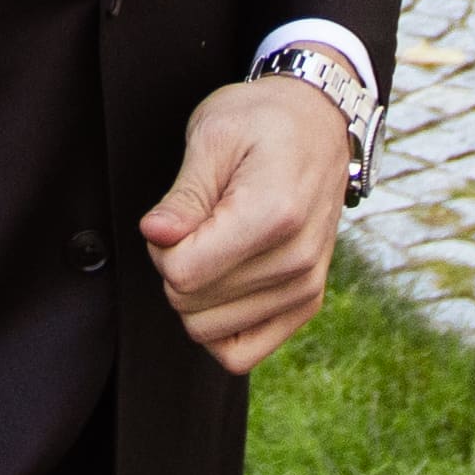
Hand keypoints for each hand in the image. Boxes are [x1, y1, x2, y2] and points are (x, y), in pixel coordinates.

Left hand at [141, 76, 360, 376]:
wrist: (317, 123)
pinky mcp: (306, 304)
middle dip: (174, 267)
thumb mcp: (213, 135)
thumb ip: (184, 194)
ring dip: (195, 295)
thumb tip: (156, 235)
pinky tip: (220, 286)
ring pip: (208, 332)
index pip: (182, 273)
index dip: (161, 245)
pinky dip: (218, 328)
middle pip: (190, 305)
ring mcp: (306, 288)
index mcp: (274, 216)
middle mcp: (297, 262)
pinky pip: (241, 354)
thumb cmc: (262, 121)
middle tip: (195, 224)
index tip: (177, 214)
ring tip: (214, 246)